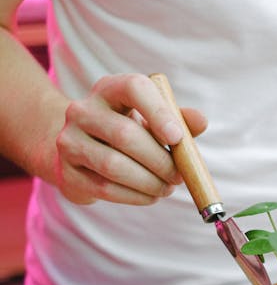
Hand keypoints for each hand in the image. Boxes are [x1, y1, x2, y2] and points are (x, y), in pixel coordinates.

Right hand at [54, 73, 206, 204]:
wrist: (83, 151)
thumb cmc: (131, 132)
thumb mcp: (154, 121)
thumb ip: (179, 120)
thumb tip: (201, 121)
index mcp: (109, 89)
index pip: (134, 88)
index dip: (158, 113)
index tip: (177, 138)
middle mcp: (82, 110)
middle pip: (125, 134)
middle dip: (160, 161)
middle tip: (179, 176)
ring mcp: (69, 141)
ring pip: (114, 165)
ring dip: (150, 182)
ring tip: (166, 188)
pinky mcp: (67, 172)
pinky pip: (106, 188)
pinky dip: (136, 196)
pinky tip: (150, 196)